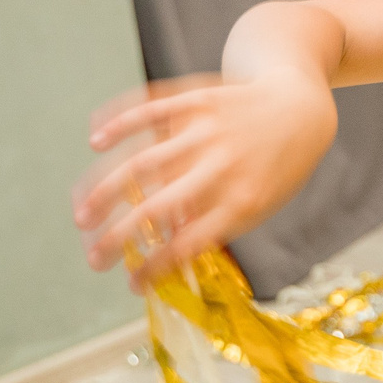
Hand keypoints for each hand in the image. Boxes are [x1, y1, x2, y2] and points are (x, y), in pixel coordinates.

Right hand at [72, 72, 337, 289]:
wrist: (301, 108)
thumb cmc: (275, 168)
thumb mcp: (259, 205)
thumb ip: (216, 226)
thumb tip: (161, 251)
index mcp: (242, 202)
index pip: (187, 243)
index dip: (154, 268)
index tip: (130, 283)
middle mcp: (222, 167)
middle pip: (156, 208)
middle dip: (116, 237)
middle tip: (93, 258)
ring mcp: (207, 131)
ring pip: (142, 162)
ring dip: (103, 191)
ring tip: (82, 216)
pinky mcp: (197, 99)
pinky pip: (150, 110)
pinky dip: (118, 123)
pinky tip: (94, 141)